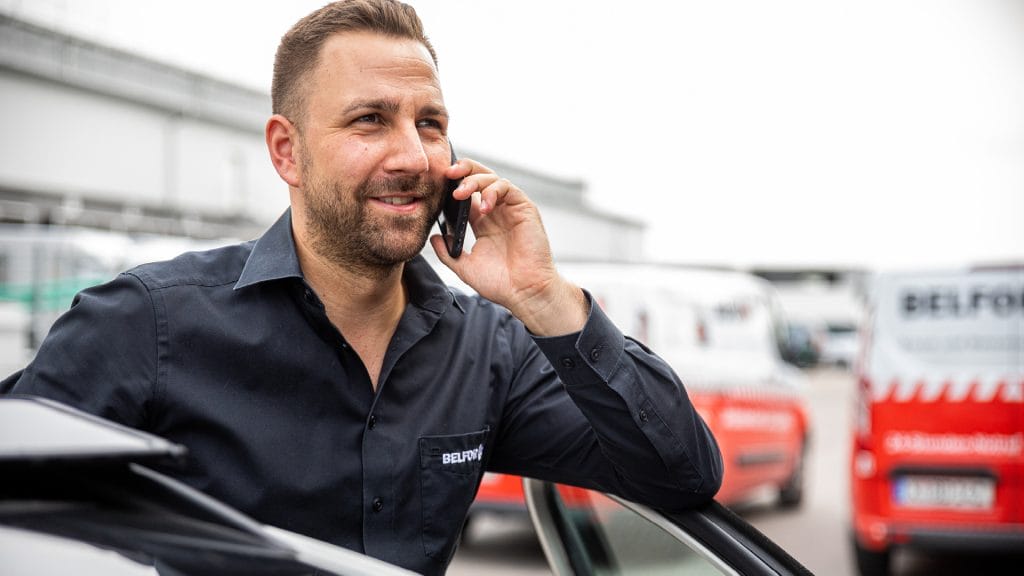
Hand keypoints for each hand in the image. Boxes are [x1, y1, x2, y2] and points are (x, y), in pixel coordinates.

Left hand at [430, 159, 587, 335]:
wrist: (524, 293)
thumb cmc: (500, 283)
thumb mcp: (465, 267)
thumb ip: (448, 253)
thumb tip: (433, 238)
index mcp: (482, 223)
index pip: (467, 194)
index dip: (453, 185)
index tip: (437, 184)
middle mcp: (496, 212)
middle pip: (479, 178)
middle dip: (463, 170)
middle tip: (448, 174)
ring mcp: (510, 209)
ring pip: (492, 179)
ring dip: (475, 180)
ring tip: (461, 193)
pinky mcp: (525, 209)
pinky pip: (508, 188)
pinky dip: (493, 191)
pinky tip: (484, 206)